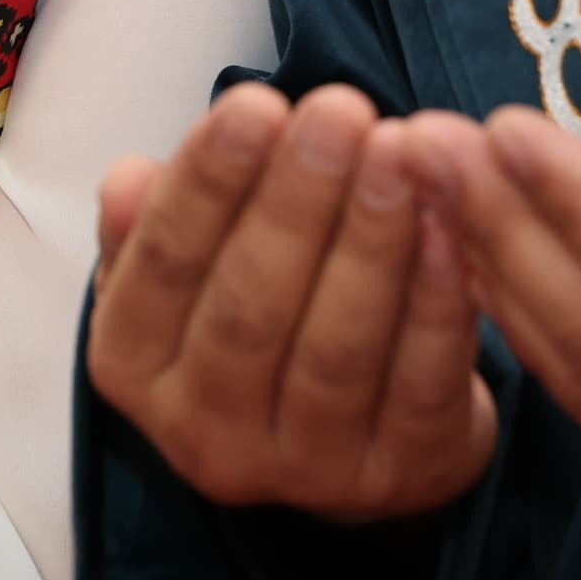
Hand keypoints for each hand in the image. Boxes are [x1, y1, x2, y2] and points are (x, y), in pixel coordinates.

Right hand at [86, 83, 496, 523]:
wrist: (357, 425)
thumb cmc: (262, 310)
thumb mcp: (189, 267)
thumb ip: (155, 222)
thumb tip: (130, 180)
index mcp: (133, 367)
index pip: (162, 267)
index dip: (208, 183)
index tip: (257, 102)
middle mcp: (203, 435)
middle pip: (249, 309)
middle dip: (298, 199)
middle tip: (341, 109)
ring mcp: (304, 471)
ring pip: (336, 350)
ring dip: (372, 239)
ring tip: (399, 150)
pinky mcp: (398, 477)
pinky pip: (420, 382)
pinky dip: (438, 300)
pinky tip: (450, 225)